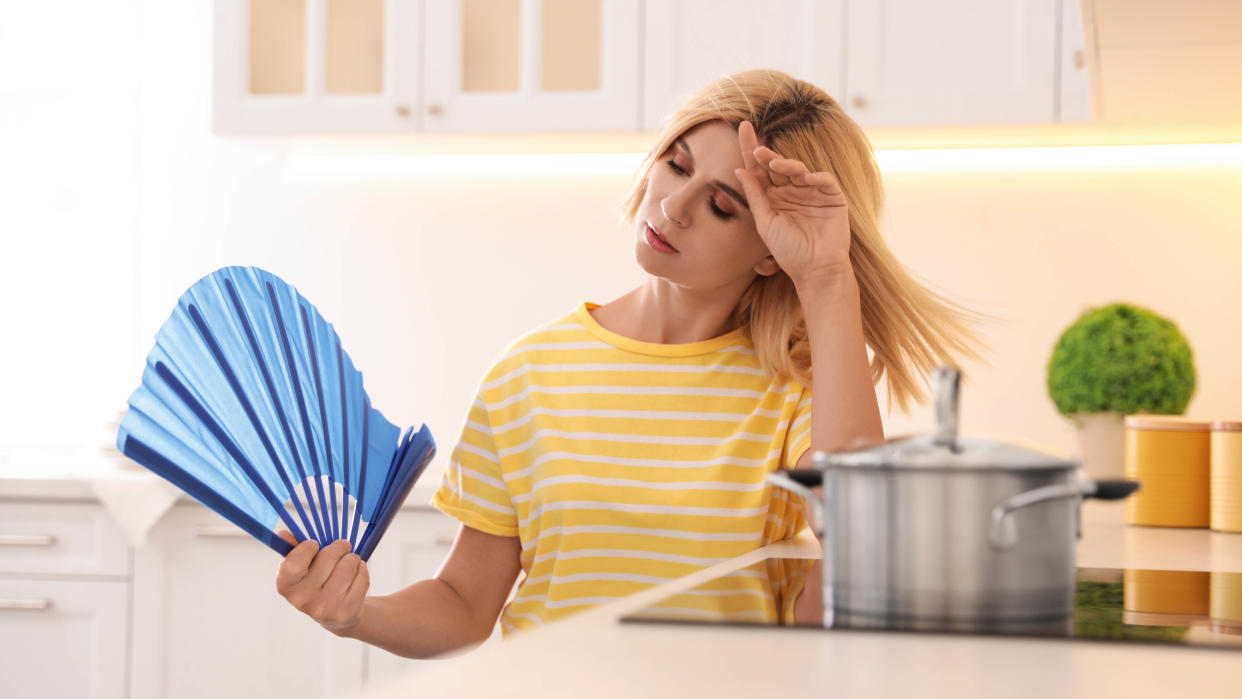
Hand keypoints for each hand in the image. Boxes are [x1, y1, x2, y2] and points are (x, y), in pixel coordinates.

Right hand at [274, 531, 368, 634]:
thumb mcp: (303, 568)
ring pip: (348, 564)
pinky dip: (362, 570)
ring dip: (353, 558)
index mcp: (287, 586)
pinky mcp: (346, 611)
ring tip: (349, 563)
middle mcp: (302, 600)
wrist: (337, 616)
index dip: (306, 548)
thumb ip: (294, 549)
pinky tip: (355, 576)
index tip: (314, 544)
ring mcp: (324, 608)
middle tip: (342, 547)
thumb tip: (282, 533)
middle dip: (339, 547)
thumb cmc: (318, 583)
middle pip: (328, 556)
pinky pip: (362, 576)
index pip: (293, 562)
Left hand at [733, 120, 851, 285]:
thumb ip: (755, 197)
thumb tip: (740, 171)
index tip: (743, 128)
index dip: (751, 150)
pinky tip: (804, 178)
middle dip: (767, 155)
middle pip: (777, 166)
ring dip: (787, 164)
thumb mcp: (766, 223)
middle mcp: (791, 191)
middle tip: (756, 148)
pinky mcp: (831, 197)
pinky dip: (815, 176)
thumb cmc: (789, 251)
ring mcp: (812, 193)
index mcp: (773, 197)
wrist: (815, 270)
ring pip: (798, 169)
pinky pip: (824, 180)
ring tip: (775, 164)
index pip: (759, 170)